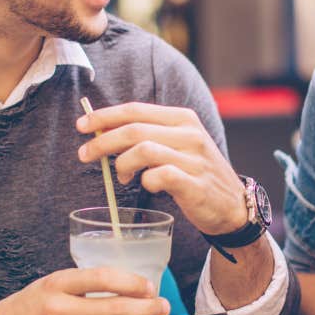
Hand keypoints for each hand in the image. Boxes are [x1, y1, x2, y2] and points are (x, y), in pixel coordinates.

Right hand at [0, 267, 169, 314]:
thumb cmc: (20, 312)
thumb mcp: (44, 287)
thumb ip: (77, 287)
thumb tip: (121, 287)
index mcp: (55, 284)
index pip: (102, 278)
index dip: (132, 282)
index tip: (149, 286)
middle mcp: (58, 310)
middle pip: (114, 309)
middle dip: (148, 309)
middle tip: (164, 309)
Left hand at [76, 102, 246, 234]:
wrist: (232, 205)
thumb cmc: (196, 173)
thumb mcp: (178, 144)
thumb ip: (148, 135)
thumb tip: (105, 133)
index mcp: (183, 118)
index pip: (136, 109)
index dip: (105, 116)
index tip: (82, 125)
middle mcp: (190, 134)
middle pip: (134, 130)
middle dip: (102, 141)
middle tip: (85, 154)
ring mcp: (194, 159)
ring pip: (143, 150)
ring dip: (122, 164)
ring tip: (120, 177)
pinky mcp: (195, 184)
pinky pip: (159, 176)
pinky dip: (145, 181)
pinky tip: (146, 186)